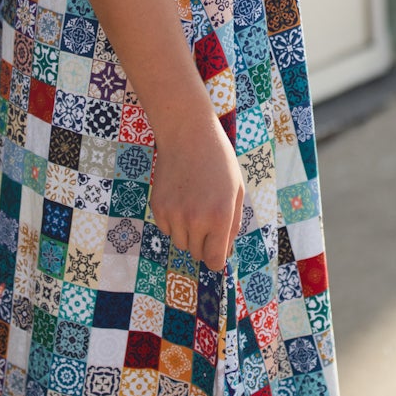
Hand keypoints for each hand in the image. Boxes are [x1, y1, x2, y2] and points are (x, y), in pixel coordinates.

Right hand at [148, 114, 243, 274]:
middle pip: (197, 253)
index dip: (216, 259)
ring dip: (188, 232)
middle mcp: (195, 220)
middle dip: (204, 243)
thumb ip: (232, 225)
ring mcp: (174, 214)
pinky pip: (166, 228)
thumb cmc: (218, 161)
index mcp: (220, 218)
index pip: (214, 261)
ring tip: (194, 204)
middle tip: (208, 218)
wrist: (188, 135)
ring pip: (180, 242)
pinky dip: (173, 221)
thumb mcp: (236, 192)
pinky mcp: (158, 207)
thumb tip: (222, 252)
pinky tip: (180, 198)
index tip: (216, 253)